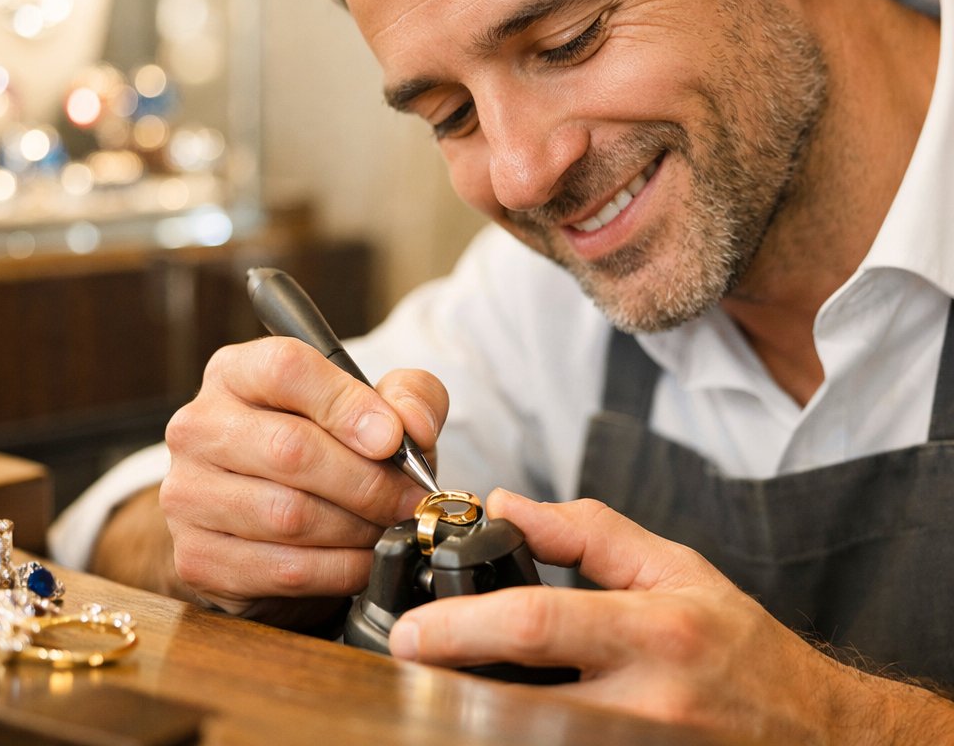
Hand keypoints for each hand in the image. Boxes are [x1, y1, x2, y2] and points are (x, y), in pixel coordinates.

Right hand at [160, 336, 447, 629]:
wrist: (282, 518)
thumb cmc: (332, 446)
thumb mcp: (379, 406)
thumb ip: (409, 396)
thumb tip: (411, 426)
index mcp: (237, 373)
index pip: (285, 369)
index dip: (346, 404)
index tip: (392, 438)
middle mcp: (199, 427)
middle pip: (290, 449)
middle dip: (368, 481)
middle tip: (409, 497)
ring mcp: (187, 494)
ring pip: (288, 515)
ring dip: (357, 528)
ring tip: (387, 526)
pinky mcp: (196, 558)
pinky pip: (282, 569)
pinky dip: (339, 570)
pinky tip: (362, 559)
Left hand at [389, 492, 953, 743]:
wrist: (817, 731)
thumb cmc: (739, 645)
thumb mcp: (674, 567)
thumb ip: (586, 531)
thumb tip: (507, 503)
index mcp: (656, 631)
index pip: (541, 623)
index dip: (464, 628)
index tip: (409, 634)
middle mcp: (649, 704)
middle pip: (523, 702)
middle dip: (453, 688)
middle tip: (408, 670)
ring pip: (535, 741)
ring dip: (480, 723)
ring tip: (445, 696)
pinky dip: (523, 736)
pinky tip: (500, 719)